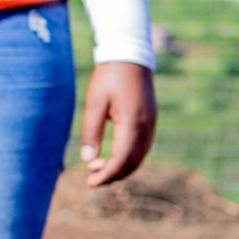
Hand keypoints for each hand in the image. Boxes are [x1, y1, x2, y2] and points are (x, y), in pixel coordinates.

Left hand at [79, 61, 156, 186]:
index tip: (91, 182)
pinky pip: (141, 147)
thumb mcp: (95, 102)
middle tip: (91, 179)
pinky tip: (112, 155)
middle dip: (113, 174)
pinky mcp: (150, 121)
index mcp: (134, 122)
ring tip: (98, 167)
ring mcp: (151, 124)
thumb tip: (87, 159)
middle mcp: (147, 127)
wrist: (130, 55)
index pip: (122, 159)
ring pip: (139, 157)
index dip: (107, 174)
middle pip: (133, 163)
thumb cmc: (110, 76)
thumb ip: (91, 131)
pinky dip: (128, 157)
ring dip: (120, 167)